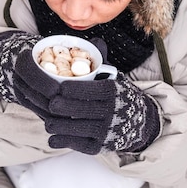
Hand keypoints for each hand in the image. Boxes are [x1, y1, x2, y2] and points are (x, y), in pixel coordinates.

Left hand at [12, 50, 160, 154]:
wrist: (138, 123)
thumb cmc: (116, 95)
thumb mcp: (113, 77)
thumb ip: (100, 61)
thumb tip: (94, 40)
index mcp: (112, 92)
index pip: (90, 90)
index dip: (73, 89)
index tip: (59, 87)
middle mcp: (110, 112)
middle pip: (79, 110)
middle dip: (61, 106)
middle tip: (50, 103)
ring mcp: (105, 131)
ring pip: (75, 129)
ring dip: (58, 124)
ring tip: (48, 120)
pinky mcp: (99, 147)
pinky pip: (77, 144)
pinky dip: (63, 141)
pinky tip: (53, 137)